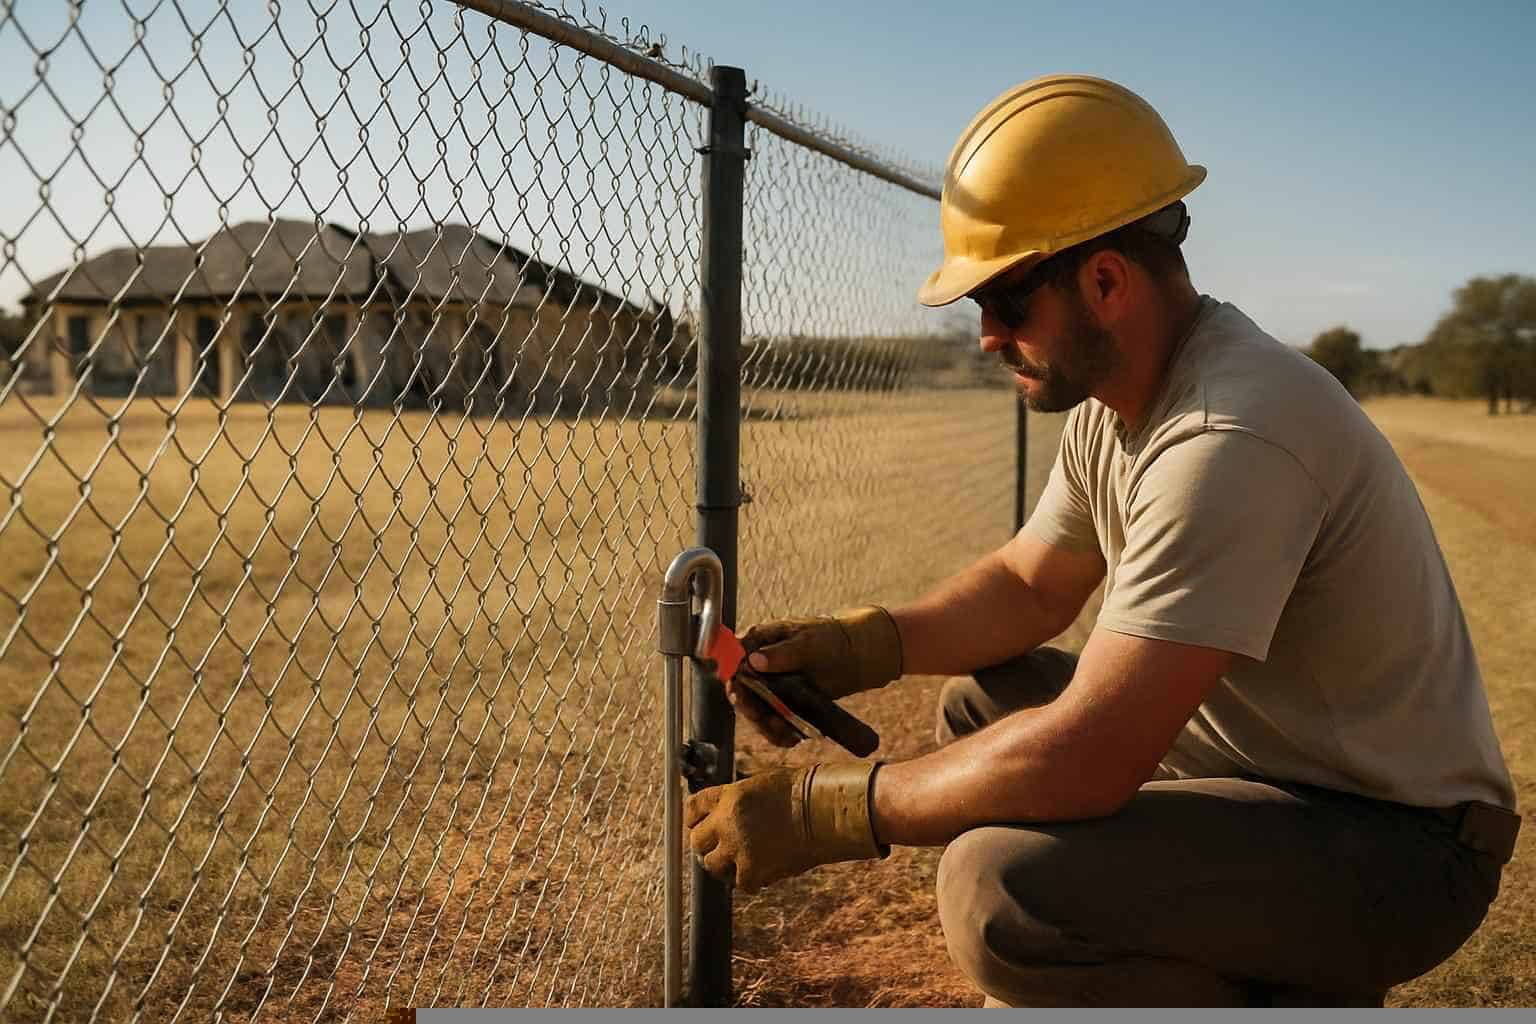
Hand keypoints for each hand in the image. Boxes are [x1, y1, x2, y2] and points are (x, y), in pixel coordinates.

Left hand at [685, 762, 886, 891]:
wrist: (824, 811)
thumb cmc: (804, 793)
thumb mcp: (764, 785)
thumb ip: (741, 800)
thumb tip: (730, 813)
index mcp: (730, 795)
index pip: (693, 807)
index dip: (693, 818)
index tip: (698, 825)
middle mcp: (726, 821)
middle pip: (696, 839)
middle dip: (706, 844)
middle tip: (720, 848)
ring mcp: (737, 847)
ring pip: (711, 865)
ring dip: (723, 865)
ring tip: (740, 862)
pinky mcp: (752, 870)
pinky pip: (739, 883)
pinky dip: (750, 880)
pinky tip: (763, 872)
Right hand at [728, 606, 900, 747]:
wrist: (854, 653)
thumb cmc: (830, 638)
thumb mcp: (807, 643)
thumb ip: (781, 653)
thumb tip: (753, 661)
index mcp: (758, 641)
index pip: (733, 662)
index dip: (734, 681)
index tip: (741, 697)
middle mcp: (758, 664)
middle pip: (742, 692)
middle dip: (753, 710)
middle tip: (769, 721)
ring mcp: (768, 684)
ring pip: (756, 710)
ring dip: (767, 725)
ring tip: (786, 733)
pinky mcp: (781, 701)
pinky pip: (773, 720)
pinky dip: (779, 732)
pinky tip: (792, 737)